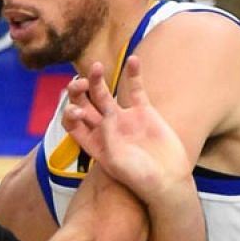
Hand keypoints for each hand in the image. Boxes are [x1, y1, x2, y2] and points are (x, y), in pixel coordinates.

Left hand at [62, 56, 194, 200]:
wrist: (169, 180)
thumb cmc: (140, 178)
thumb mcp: (118, 162)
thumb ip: (109, 138)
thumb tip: (105, 116)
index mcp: (93, 143)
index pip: (73, 122)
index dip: (70, 113)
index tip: (77, 111)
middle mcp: (105, 129)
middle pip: (84, 103)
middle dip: (78, 92)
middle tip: (81, 82)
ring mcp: (123, 118)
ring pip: (104, 93)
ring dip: (97, 79)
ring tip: (97, 67)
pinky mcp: (144, 111)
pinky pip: (136, 89)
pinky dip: (134, 74)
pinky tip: (133, 60)